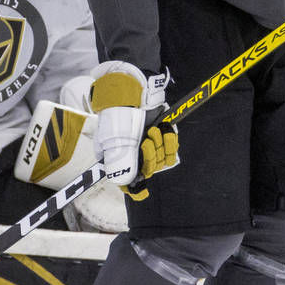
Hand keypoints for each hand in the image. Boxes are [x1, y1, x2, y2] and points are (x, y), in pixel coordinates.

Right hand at [88, 61, 169, 185]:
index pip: (127, 183)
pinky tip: (164, 130)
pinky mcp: (162, 141)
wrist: (132, 94)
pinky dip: (170, 141)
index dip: (135, 188)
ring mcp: (149, 149)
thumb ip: (118, 162)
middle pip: (148, 171)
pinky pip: (172, 151)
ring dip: (159, 145)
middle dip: (150, 155)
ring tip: (153, 130)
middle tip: (146, 138)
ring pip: (161, 162)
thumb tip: (124, 183)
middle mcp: (134, 157)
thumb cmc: (119, 116)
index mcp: (118, 159)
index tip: (141, 190)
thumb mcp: (112, 140)